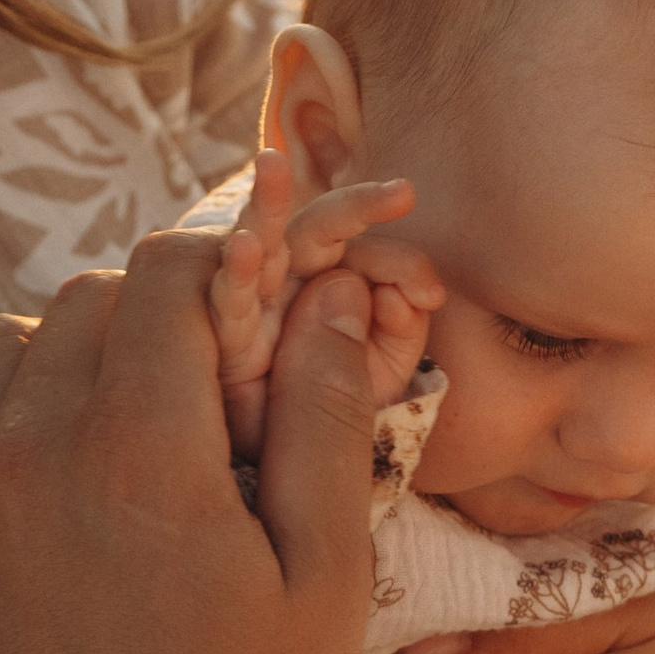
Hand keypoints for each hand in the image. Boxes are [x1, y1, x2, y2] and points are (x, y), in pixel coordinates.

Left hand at [0, 231, 378, 653]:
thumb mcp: (328, 583)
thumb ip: (324, 421)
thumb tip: (325, 302)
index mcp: (146, 445)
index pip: (169, 272)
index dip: (223, 274)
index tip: (251, 320)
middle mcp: (30, 451)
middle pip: (85, 302)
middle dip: (152, 322)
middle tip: (200, 399)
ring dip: (55, 359)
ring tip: (108, 429)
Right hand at [208, 152, 445, 456]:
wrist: (293, 487)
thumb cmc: (337, 422)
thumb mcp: (385, 372)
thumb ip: (399, 325)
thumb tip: (404, 292)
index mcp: (323, 284)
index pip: (361, 253)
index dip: (399, 263)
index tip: (432, 294)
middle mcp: (282, 287)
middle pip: (313, 232)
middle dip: (353, 207)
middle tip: (404, 192)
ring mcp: (248, 311)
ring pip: (256, 246)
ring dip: (264, 204)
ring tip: (272, 165)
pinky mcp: (222, 348)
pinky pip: (225, 307)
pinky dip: (233, 274)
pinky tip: (243, 247)